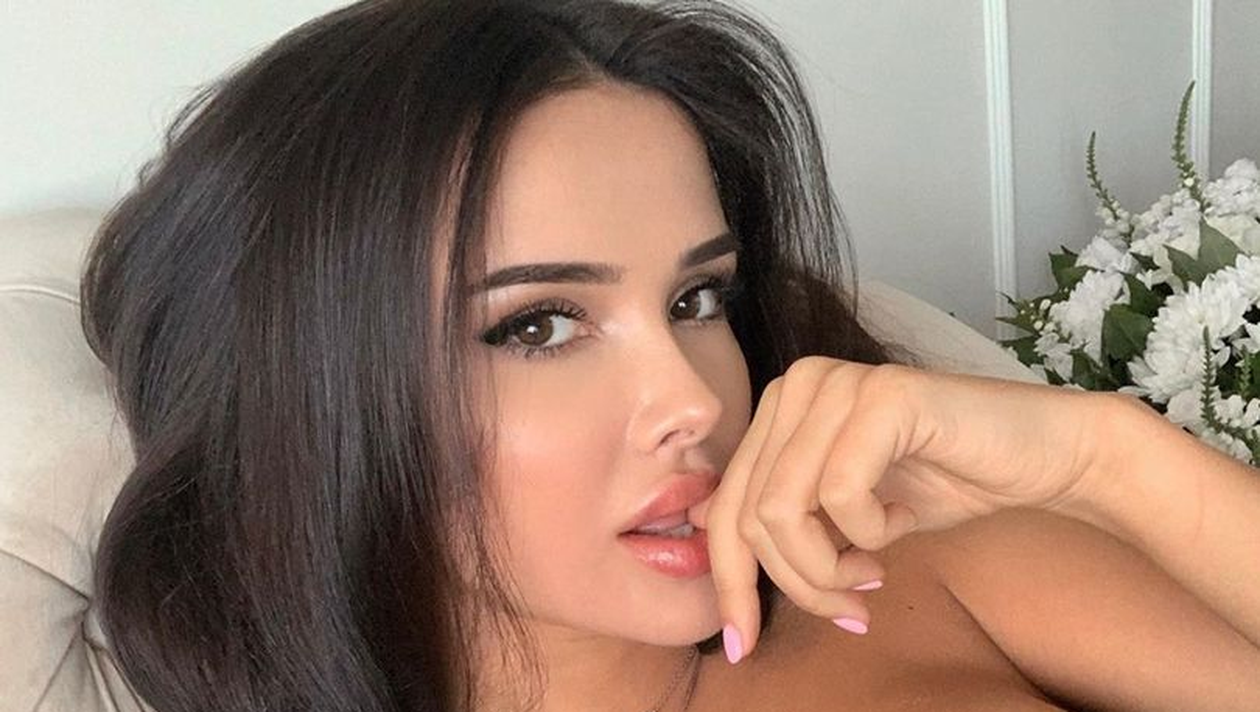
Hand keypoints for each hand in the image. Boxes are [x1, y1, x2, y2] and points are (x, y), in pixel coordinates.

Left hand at [693, 356, 1110, 661]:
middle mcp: (799, 384)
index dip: (729, 582)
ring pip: (781, 510)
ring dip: (827, 568)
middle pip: (750, 515)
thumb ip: (780, 513)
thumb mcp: (844, 512)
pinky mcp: (880, 396)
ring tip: (873, 573)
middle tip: (850, 608)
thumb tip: (694, 530)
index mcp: (782, 406)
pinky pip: (839, 494)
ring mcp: (837, 383)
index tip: (741, 644)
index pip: (726, 505)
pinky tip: (899, 524)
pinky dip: (868, 533)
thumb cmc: (943, 484)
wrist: (1042, 456)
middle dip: (795, 585)